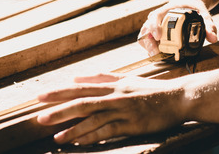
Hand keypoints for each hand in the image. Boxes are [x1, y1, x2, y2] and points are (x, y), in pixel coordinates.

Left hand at [37, 73, 186, 145]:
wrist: (179, 97)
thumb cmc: (153, 90)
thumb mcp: (127, 79)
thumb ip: (103, 78)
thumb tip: (77, 76)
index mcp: (113, 85)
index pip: (81, 87)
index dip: (60, 92)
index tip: (40, 97)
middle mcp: (116, 95)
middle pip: (82, 101)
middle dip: (59, 108)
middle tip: (39, 116)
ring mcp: (124, 109)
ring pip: (93, 117)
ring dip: (72, 127)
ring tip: (55, 136)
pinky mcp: (132, 123)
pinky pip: (108, 130)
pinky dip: (92, 136)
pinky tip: (79, 142)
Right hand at [137, 0, 217, 55]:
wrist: (186, 3)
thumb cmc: (192, 8)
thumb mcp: (203, 13)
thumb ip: (209, 25)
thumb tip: (213, 38)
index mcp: (166, 10)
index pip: (155, 16)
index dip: (154, 26)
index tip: (158, 36)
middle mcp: (157, 18)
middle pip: (146, 28)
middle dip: (149, 42)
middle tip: (156, 52)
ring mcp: (154, 25)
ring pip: (144, 36)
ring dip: (148, 46)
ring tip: (156, 55)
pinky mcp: (154, 33)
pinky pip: (147, 41)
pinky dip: (150, 48)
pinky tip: (158, 54)